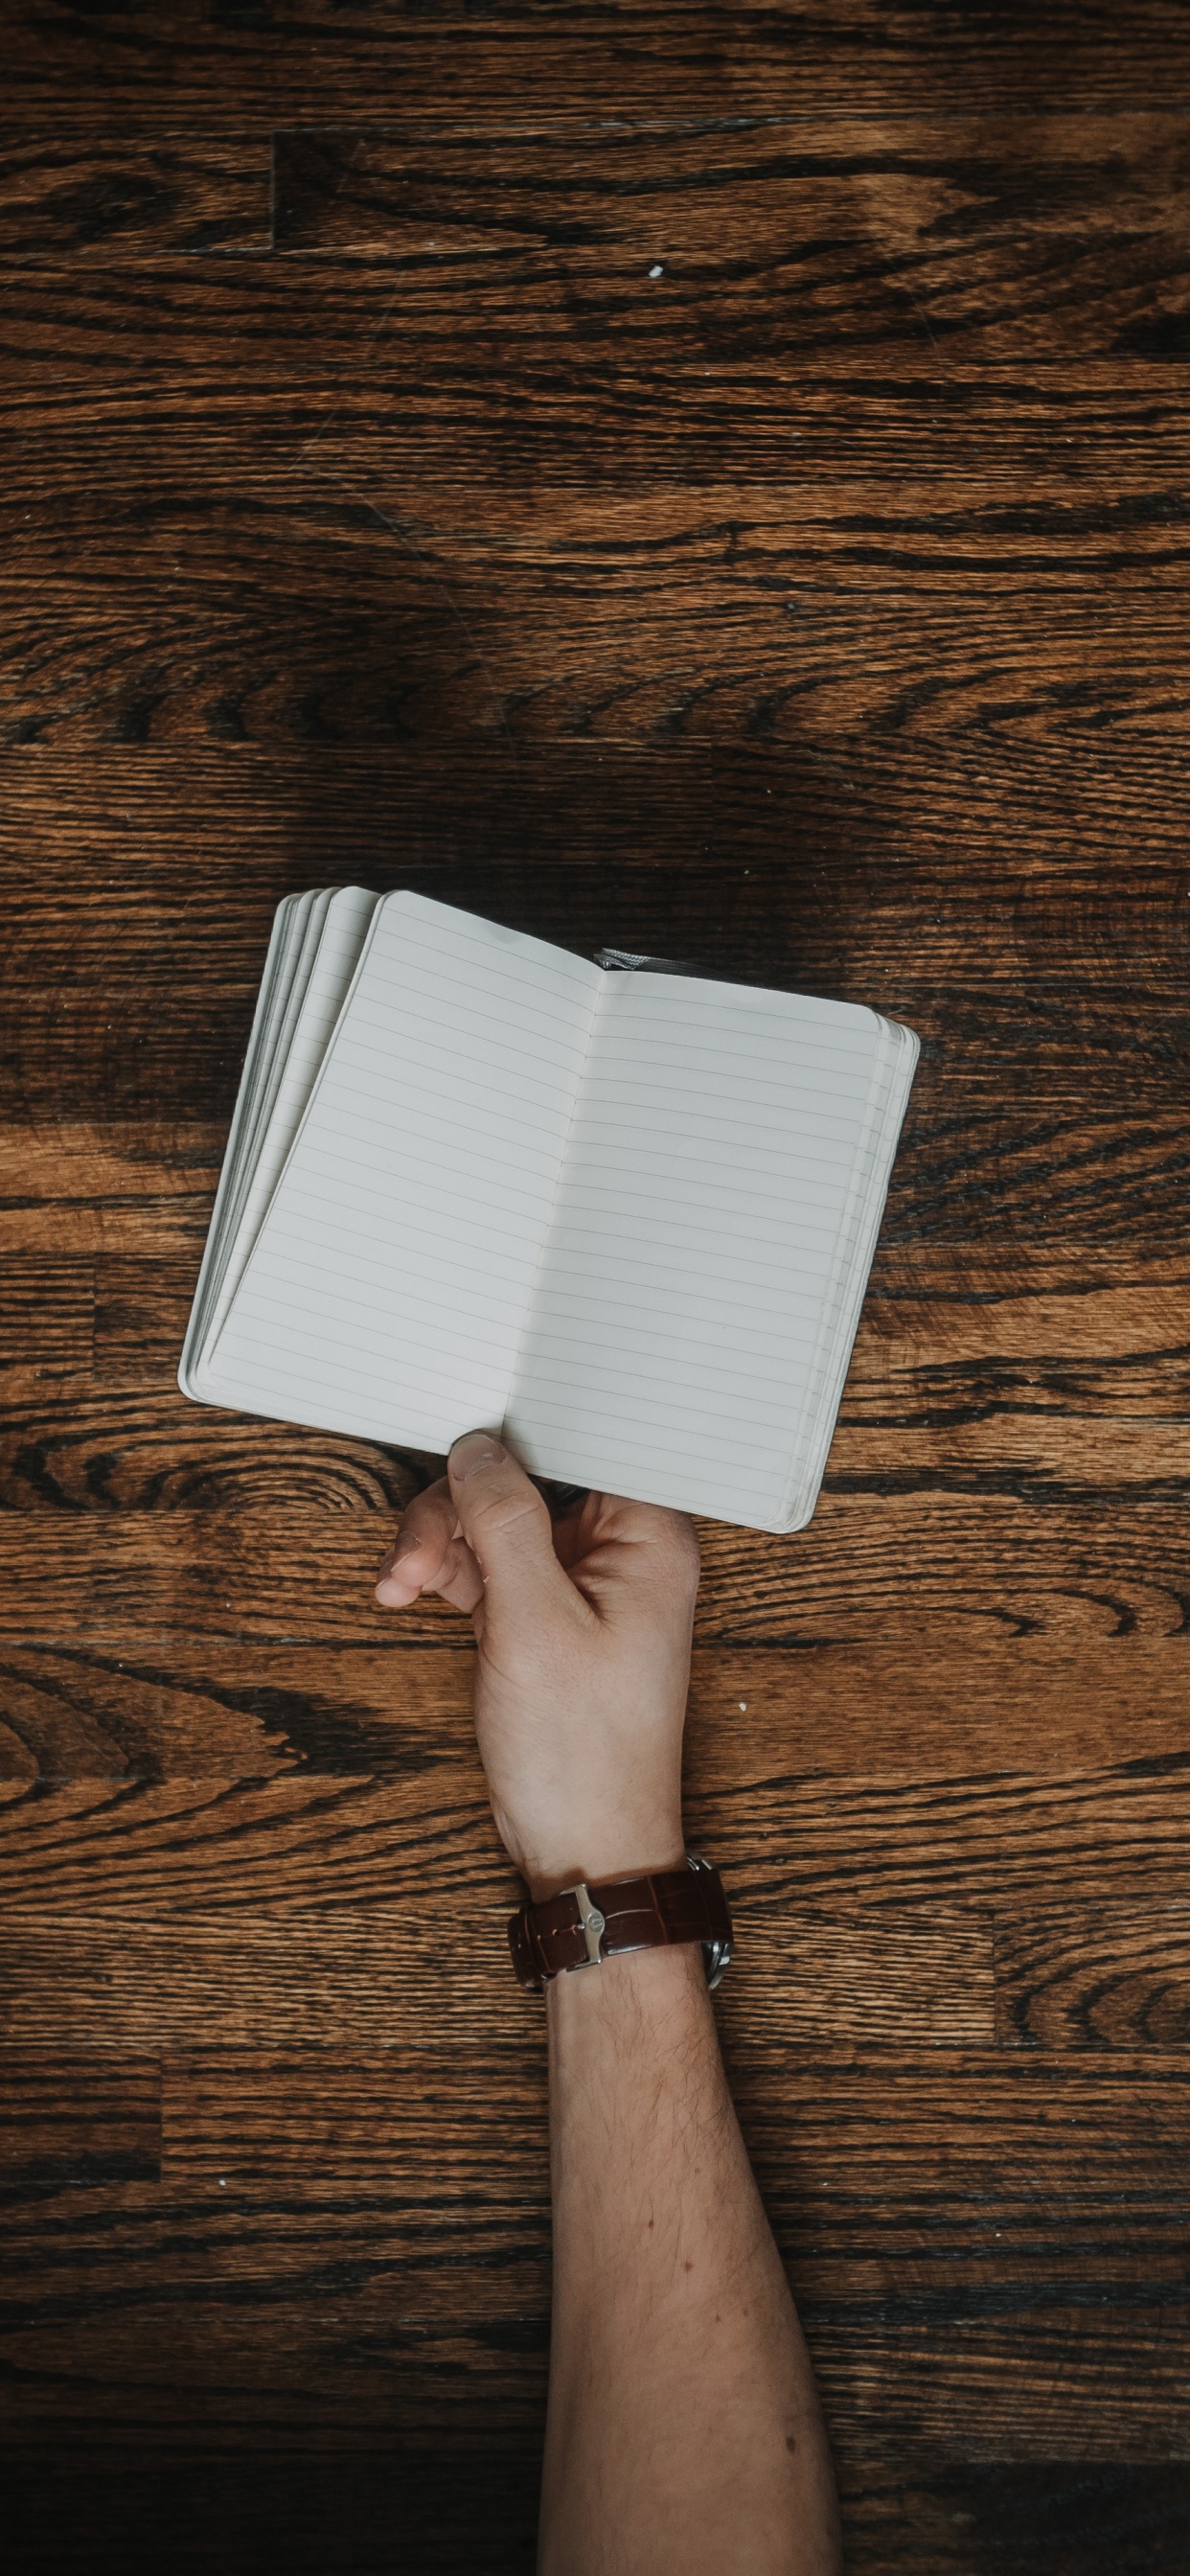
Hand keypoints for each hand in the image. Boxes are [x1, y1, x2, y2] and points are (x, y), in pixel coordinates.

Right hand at [375, 1433, 699, 1897]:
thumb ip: (505, 1522)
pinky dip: (442, 1572)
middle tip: (418, 1555)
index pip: (585, 1439)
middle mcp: (620, 1547)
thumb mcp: (535, 1623)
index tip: (462, 1442)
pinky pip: (484, 1561)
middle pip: (525, 1477)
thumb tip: (478, 1448)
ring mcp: (577, 1579)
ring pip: (493, 1518)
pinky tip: (406, 1592)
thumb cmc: (585, 1751)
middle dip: (459, 1508)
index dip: (519, 1432)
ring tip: (403, 1585)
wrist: (584, 1846)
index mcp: (650, 1534)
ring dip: (439, 1543)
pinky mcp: (540, 1609)